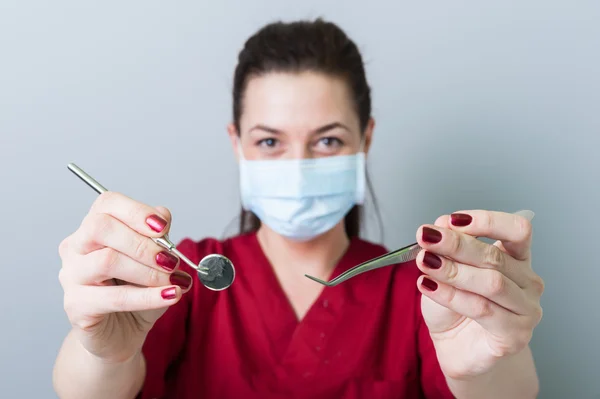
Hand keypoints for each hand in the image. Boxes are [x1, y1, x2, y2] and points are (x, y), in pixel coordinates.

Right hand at [58, 192, 192, 362]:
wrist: (122, 333)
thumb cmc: (137, 290)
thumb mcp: (154, 259)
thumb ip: (157, 236)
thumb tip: (162, 216)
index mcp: (93, 227)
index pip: (107, 203)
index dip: (137, 212)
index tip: (163, 227)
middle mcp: (76, 247)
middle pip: (101, 228)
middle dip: (142, 243)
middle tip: (170, 260)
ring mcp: (71, 276)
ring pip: (107, 261)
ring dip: (148, 271)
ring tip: (173, 281)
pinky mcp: (76, 306)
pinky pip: (115, 297)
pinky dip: (148, 297)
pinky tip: (170, 296)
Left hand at [415, 210, 543, 378]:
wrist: (456, 347)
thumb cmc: (455, 306)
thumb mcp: (445, 267)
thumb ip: (447, 245)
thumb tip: (441, 223)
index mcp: (517, 258)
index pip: (517, 230)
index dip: (487, 221)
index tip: (451, 220)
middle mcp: (529, 282)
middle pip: (496, 256)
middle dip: (456, 244)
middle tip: (427, 237)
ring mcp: (527, 310)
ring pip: (491, 283)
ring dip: (453, 270)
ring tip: (425, 262)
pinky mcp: (514, 335)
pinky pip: (481, 309)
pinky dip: (451, 295)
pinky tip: (428, 286)